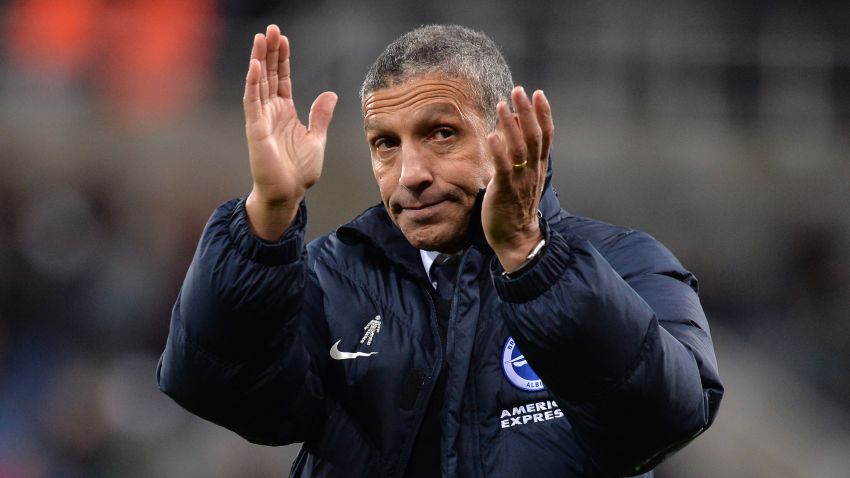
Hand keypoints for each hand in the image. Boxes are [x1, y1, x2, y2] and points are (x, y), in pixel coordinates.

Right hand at [243, 25, 337, 239]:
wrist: (289, 193)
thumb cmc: (299, 171)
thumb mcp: (317, 138)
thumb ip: (320, 116)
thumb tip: (330, 94)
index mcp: (285, 113)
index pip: (280, 79)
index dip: (281, 59)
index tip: (283, 38)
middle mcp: (270, 112)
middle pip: (267, 75)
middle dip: (268, 52)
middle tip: (270, 29)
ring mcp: (261, 120)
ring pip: (258, 83)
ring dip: (258, 61)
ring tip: (260, 39)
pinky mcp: (255, 130)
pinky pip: (252, 103)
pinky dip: (252, 84)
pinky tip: (254, 66)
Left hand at [482, 87, 553, 271]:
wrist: (517, 238)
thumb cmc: (516, 207)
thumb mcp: (523, 178)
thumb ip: (521, 155)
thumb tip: (512, 126)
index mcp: (537, 167)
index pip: (545, 135)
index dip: (543, 114)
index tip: (538, 94)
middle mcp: (532, 171)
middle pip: (534, 136)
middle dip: (527, 112)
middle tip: (520, 90)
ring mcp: (520, 180)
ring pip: (520, 149)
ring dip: (511, 126)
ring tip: (503, 105)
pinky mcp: (505, 191)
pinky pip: (504, 168)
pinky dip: (499, 151)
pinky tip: (492, 136)